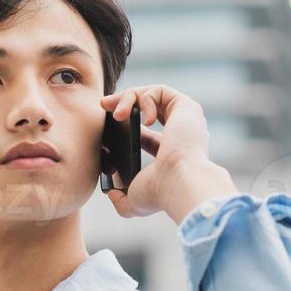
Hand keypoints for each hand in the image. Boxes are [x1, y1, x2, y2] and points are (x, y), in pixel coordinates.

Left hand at [99, 85, 236, 221]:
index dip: (126, 127)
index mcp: (172, 154)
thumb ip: (120, 198)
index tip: (108, 126)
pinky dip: (144, 98)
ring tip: (116, 113)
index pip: (148, 135)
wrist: (177, 183)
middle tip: (103, 105)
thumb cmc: (160, 194)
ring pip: (152, 95)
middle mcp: (181, 134)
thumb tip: (110, 193)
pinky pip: (161, 91)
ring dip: (128, 98)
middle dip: (123, 102)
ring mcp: (186, 119)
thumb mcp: (134, 200)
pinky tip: (143, 118)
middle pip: (149, 108)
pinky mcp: (187, 107)